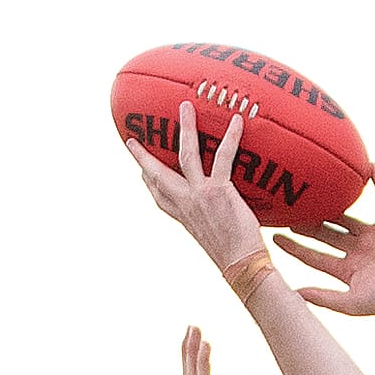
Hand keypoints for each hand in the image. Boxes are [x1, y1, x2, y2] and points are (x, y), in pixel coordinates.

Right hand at [129, 99, 264, 276]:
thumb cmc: (237, 259)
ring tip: (184, 107)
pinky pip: (223, 156)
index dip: (148, 185)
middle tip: (131, 141)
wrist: (242, 268)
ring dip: (185, 127)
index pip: (160, 200)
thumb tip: (226, 220)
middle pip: (158, 175)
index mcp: (185, 219)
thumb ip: (214, 225)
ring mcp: (200, 195)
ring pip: (186, 153)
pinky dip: (231, 137)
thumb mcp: (217, 241)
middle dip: (143, 156)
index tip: (141, 174)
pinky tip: (236, 120)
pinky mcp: (218, 191)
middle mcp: (187, 204)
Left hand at [273, 173, 374, 316]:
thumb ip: (324, 297)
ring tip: (309, 189)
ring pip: (345, 215)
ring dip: (328, 204)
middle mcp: (359, 251)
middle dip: (306, 224)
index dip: (296, 248)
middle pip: (326, 233)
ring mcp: (374, 234)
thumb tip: (293, 294)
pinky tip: (368, 166)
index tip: (276, 236)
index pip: (316, 257)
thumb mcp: (352, 303)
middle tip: (285, 210)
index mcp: (350, 271)